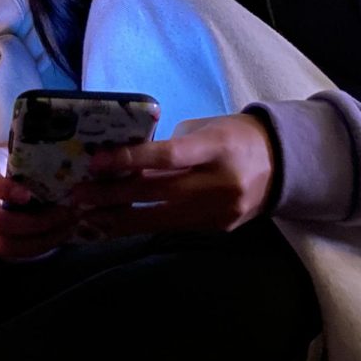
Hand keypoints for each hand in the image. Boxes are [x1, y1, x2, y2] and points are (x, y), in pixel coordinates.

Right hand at [0, 146, 76, 257]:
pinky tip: (58, 236)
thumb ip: (38, 162)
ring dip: (43, 240)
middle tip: (66, 215)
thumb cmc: (16, 163)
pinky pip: (12, 252)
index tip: (28, 196)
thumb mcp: (23, 154)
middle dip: (37, 223)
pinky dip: (38, 247)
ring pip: (7, 243)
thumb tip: (72, 174)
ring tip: (68, 228)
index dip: (6, 190)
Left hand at [72, 113, 276, 237]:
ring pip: (161, 220)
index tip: (94, 163)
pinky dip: (142, 227)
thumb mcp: (202, 130)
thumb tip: (123, 165)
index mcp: (217, 147)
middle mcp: (221, 182)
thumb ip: (167, 149)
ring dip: (120, 219)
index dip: (128, 160)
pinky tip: (115, 225)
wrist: (282, 162)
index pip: (167, 156)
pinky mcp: (219, 229)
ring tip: (87, 216)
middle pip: (158, 193)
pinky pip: (173, 228)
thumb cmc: (232, 136)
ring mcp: (222, 211)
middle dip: (112, 196)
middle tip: (77, 195)